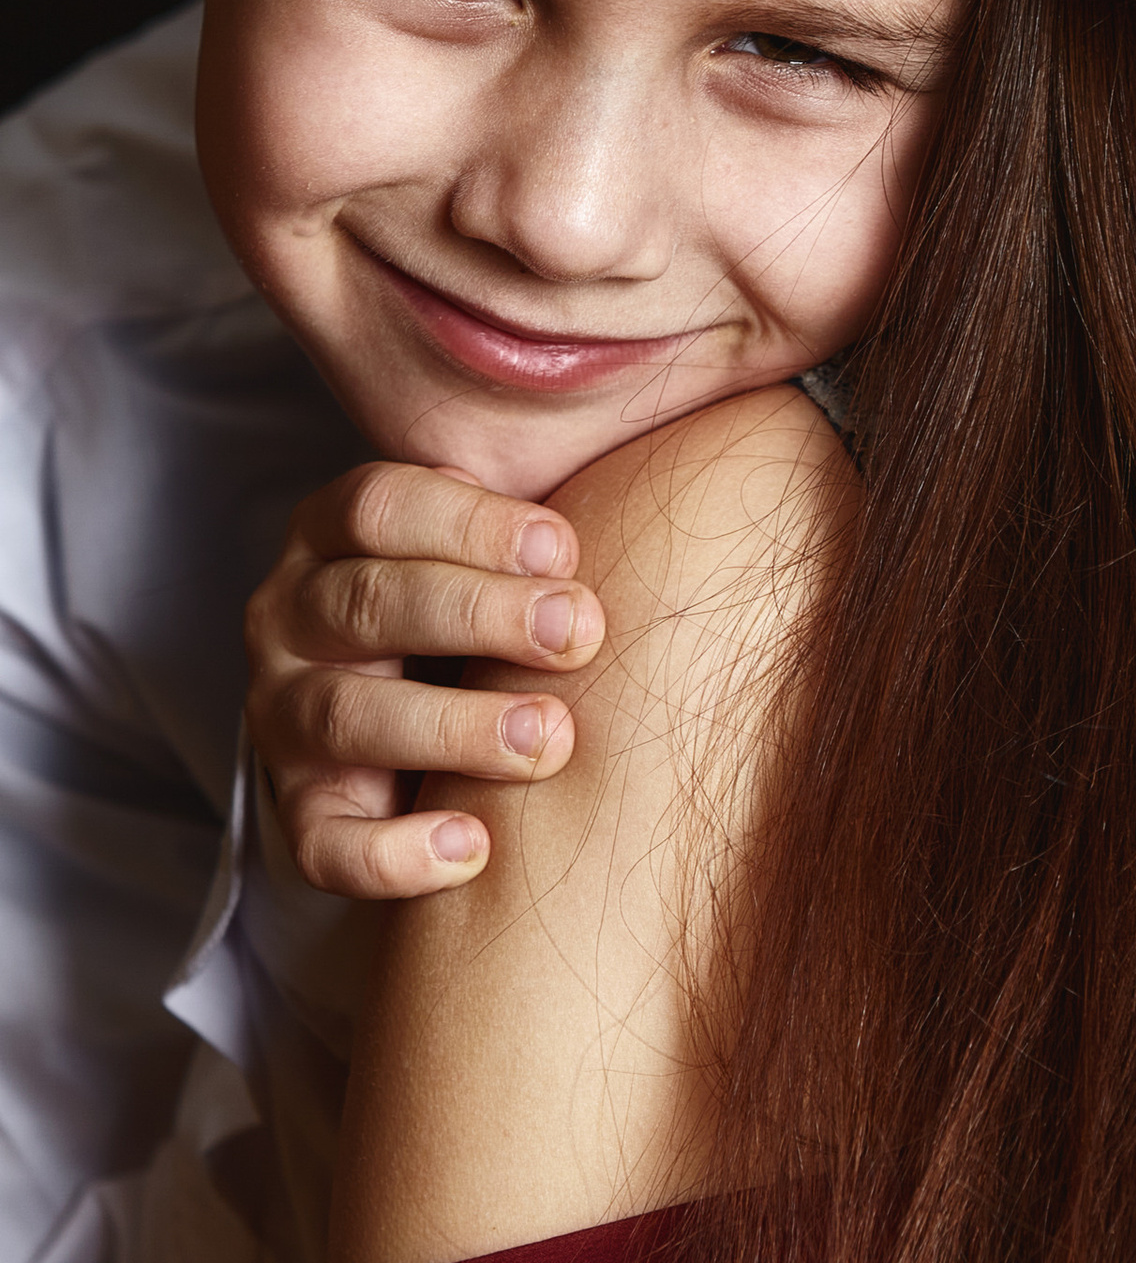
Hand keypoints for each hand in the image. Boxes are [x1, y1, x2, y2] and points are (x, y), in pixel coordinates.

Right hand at [244, 463, 605, 899]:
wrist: (403, 735)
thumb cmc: (478, 619)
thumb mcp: (494, 554)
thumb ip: (552, 521)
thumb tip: (723, 410)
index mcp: (336, 533)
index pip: (380, 505)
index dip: (470, 523)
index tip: (566, 549)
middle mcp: (293, 617)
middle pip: (367, 602)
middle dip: (479, 614)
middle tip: (580, 633)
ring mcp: (286, 717)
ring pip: (344, 717)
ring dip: (453, 727)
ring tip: (549, 740)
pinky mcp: (301, 814)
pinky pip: (326, 844)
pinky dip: (393, 852)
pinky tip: (471, 848)